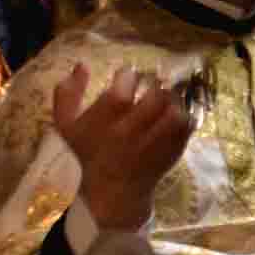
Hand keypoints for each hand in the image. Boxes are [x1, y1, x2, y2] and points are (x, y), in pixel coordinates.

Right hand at [53, 64, 191, 228]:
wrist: (111, 188)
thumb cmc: (87, 152)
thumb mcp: (66, 125)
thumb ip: (68, 94)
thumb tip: (82, 65)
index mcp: (106, 122)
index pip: (124, 87)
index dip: (128, 75)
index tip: (127, 76)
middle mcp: (134, 132)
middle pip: (155, 97)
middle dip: (154, 83)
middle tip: (150, 82)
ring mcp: (156, 143)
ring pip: (176, 111)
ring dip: (172, 98)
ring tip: (164, 96)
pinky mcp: (174, 151)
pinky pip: (188, 126)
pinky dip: (185, 113)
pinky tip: (173, 111)